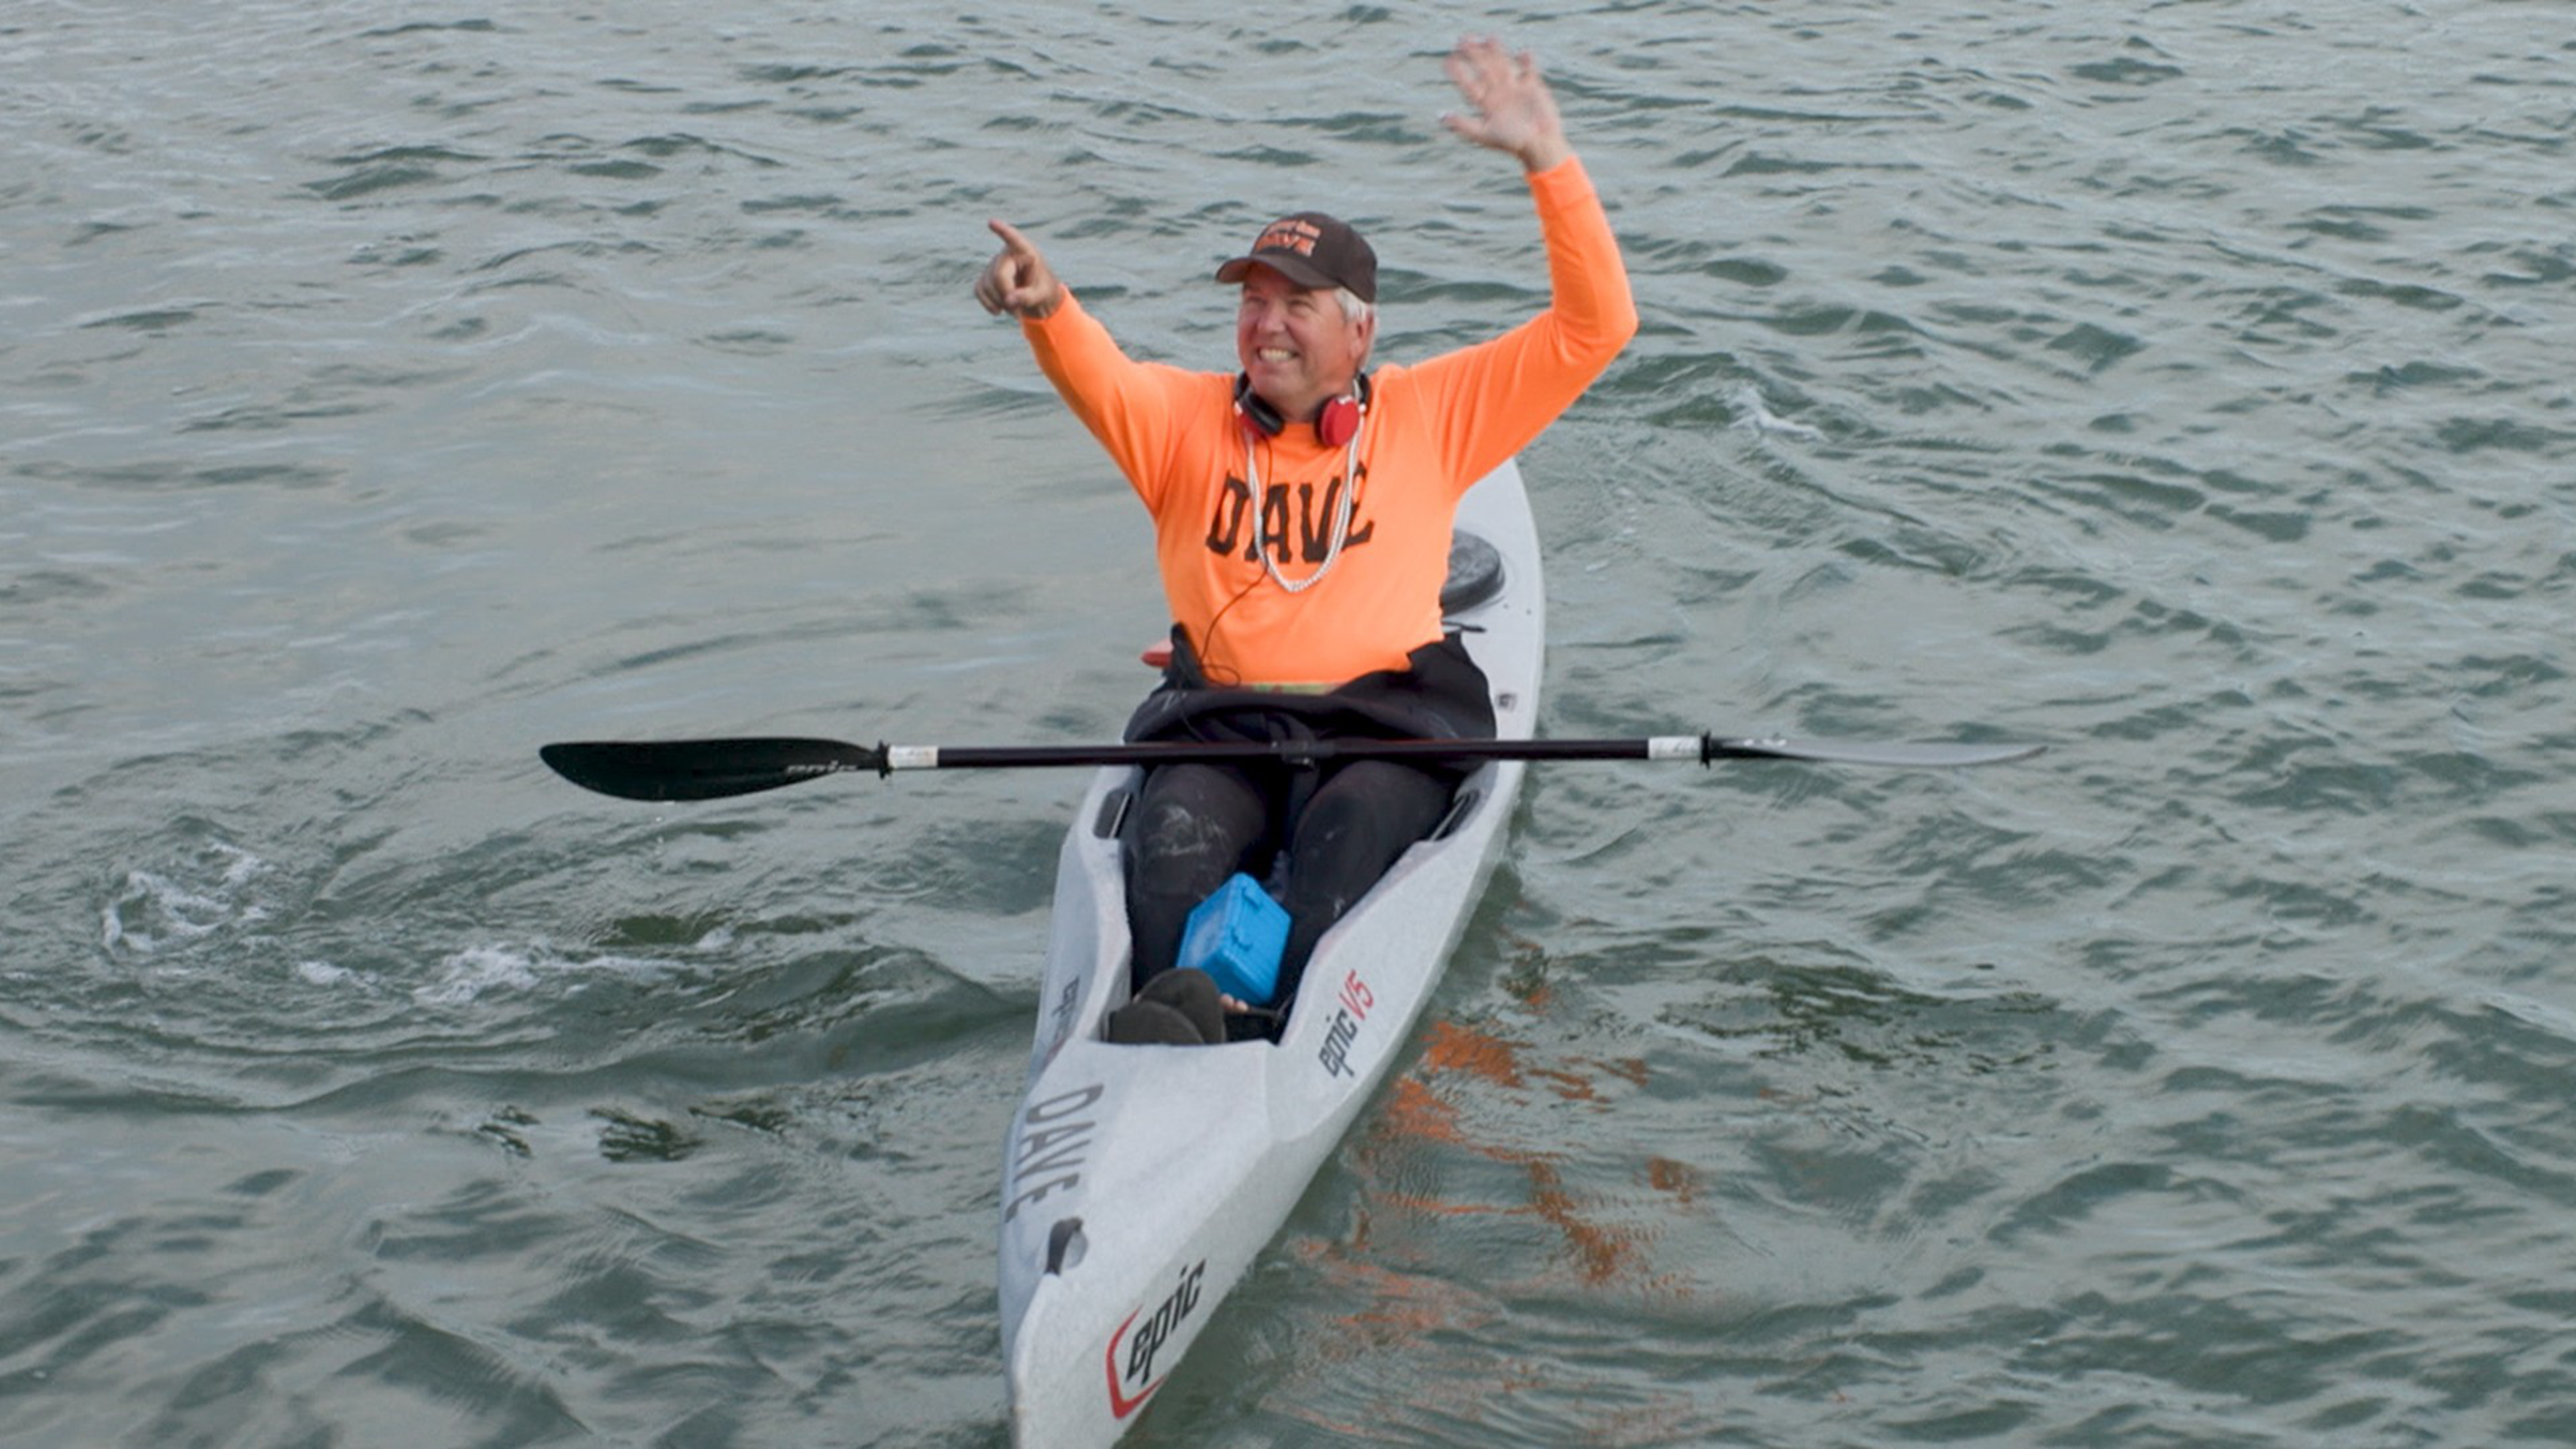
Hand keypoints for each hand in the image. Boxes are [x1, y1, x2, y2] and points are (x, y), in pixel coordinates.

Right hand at [975, 219, 1062, 319]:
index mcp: (1025, 252)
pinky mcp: (985, 277)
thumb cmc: (1043, 290)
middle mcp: (1006, 254)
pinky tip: (998, 311)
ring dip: (999, 302)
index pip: (1013, 239)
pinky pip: (979, 290)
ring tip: (1015, 310)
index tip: (992, 223)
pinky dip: (988, 303)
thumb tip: (1008, 301)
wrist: (1037, 298)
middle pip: (998, 275)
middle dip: (1006, 295)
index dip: (1002, 231)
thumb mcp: (1042, 295)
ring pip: (987, 285)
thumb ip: (1028, 297)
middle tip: (1018, 310)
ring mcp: (993, 265)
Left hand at [1442, 36, 1572, 172]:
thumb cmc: (1510, 142)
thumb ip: (1464, 125)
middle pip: (1483, 70)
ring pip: (1503, 65)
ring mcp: (1514, 88)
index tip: (1448, 60)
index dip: (1458, 73)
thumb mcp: (1484, 134)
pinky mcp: (1532, 86)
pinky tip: (1524, 53)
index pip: (1468, 85)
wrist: (1538, 145)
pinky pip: (1527, 70)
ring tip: (1490, 37)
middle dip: (1474, 55)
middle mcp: (1497, 93)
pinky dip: (1526, 62)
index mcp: (1485, 104)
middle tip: (1463, 38)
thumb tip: (1441, 117)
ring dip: (1496, 52)